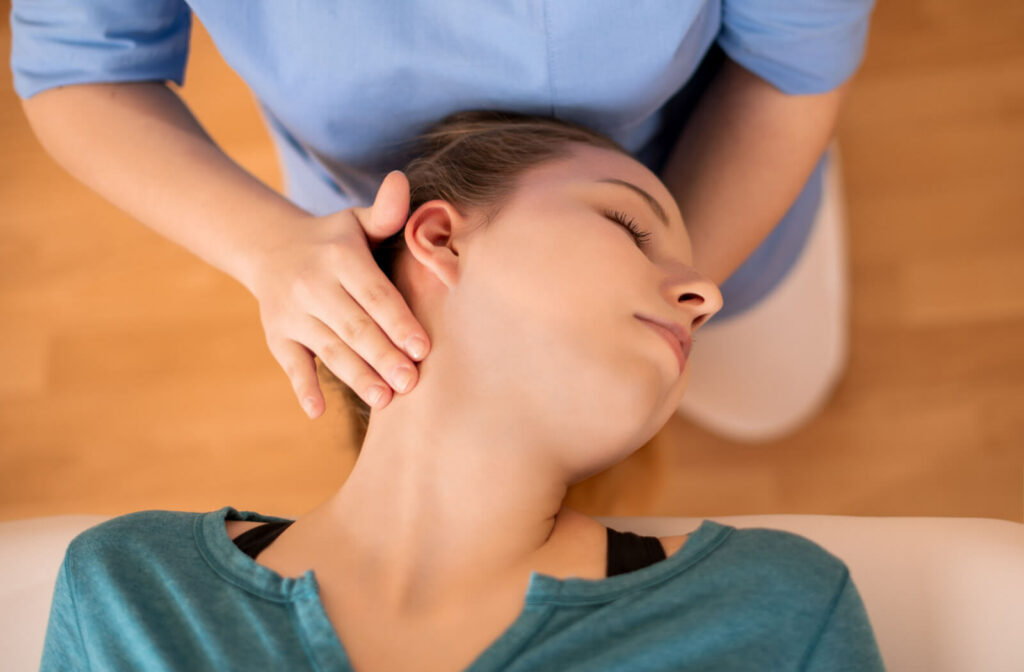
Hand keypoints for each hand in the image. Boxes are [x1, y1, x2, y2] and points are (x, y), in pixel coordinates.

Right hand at [245, 170, 429, 418]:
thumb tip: (401, 183)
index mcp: (340, 256)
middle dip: (383, 356)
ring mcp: (292, 312)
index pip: (374, 293)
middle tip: (411, 383)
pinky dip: (302, 387)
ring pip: (329, 349)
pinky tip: (318, 411)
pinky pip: (291, 364)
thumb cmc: (335, 239)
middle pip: (353, 326)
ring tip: (384, 400)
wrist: (272, 247)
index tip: (423, 348)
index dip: (397, 321)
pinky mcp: (277, 334)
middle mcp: (313, 284)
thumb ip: (385, 212)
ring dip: (356, 376)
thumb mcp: (357, 221)